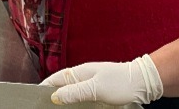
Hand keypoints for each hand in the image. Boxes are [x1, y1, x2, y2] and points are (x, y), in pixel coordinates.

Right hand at [41, 55, 162, 104]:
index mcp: (79, 72)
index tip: (34, 98)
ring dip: (65, 101)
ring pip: (72, 93)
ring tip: (57, 108)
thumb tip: (54, 96)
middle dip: (53, 97)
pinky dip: (77, 103)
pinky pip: (83, 97)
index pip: (55, 79)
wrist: (143, 81)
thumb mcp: (95, 88)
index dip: (44, 88)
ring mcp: (92, 84)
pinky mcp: (100, 92)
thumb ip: (74, 92)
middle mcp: (83, 77)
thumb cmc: (121, 82)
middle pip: (62, 87)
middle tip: (45, 107)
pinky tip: (76, 108)